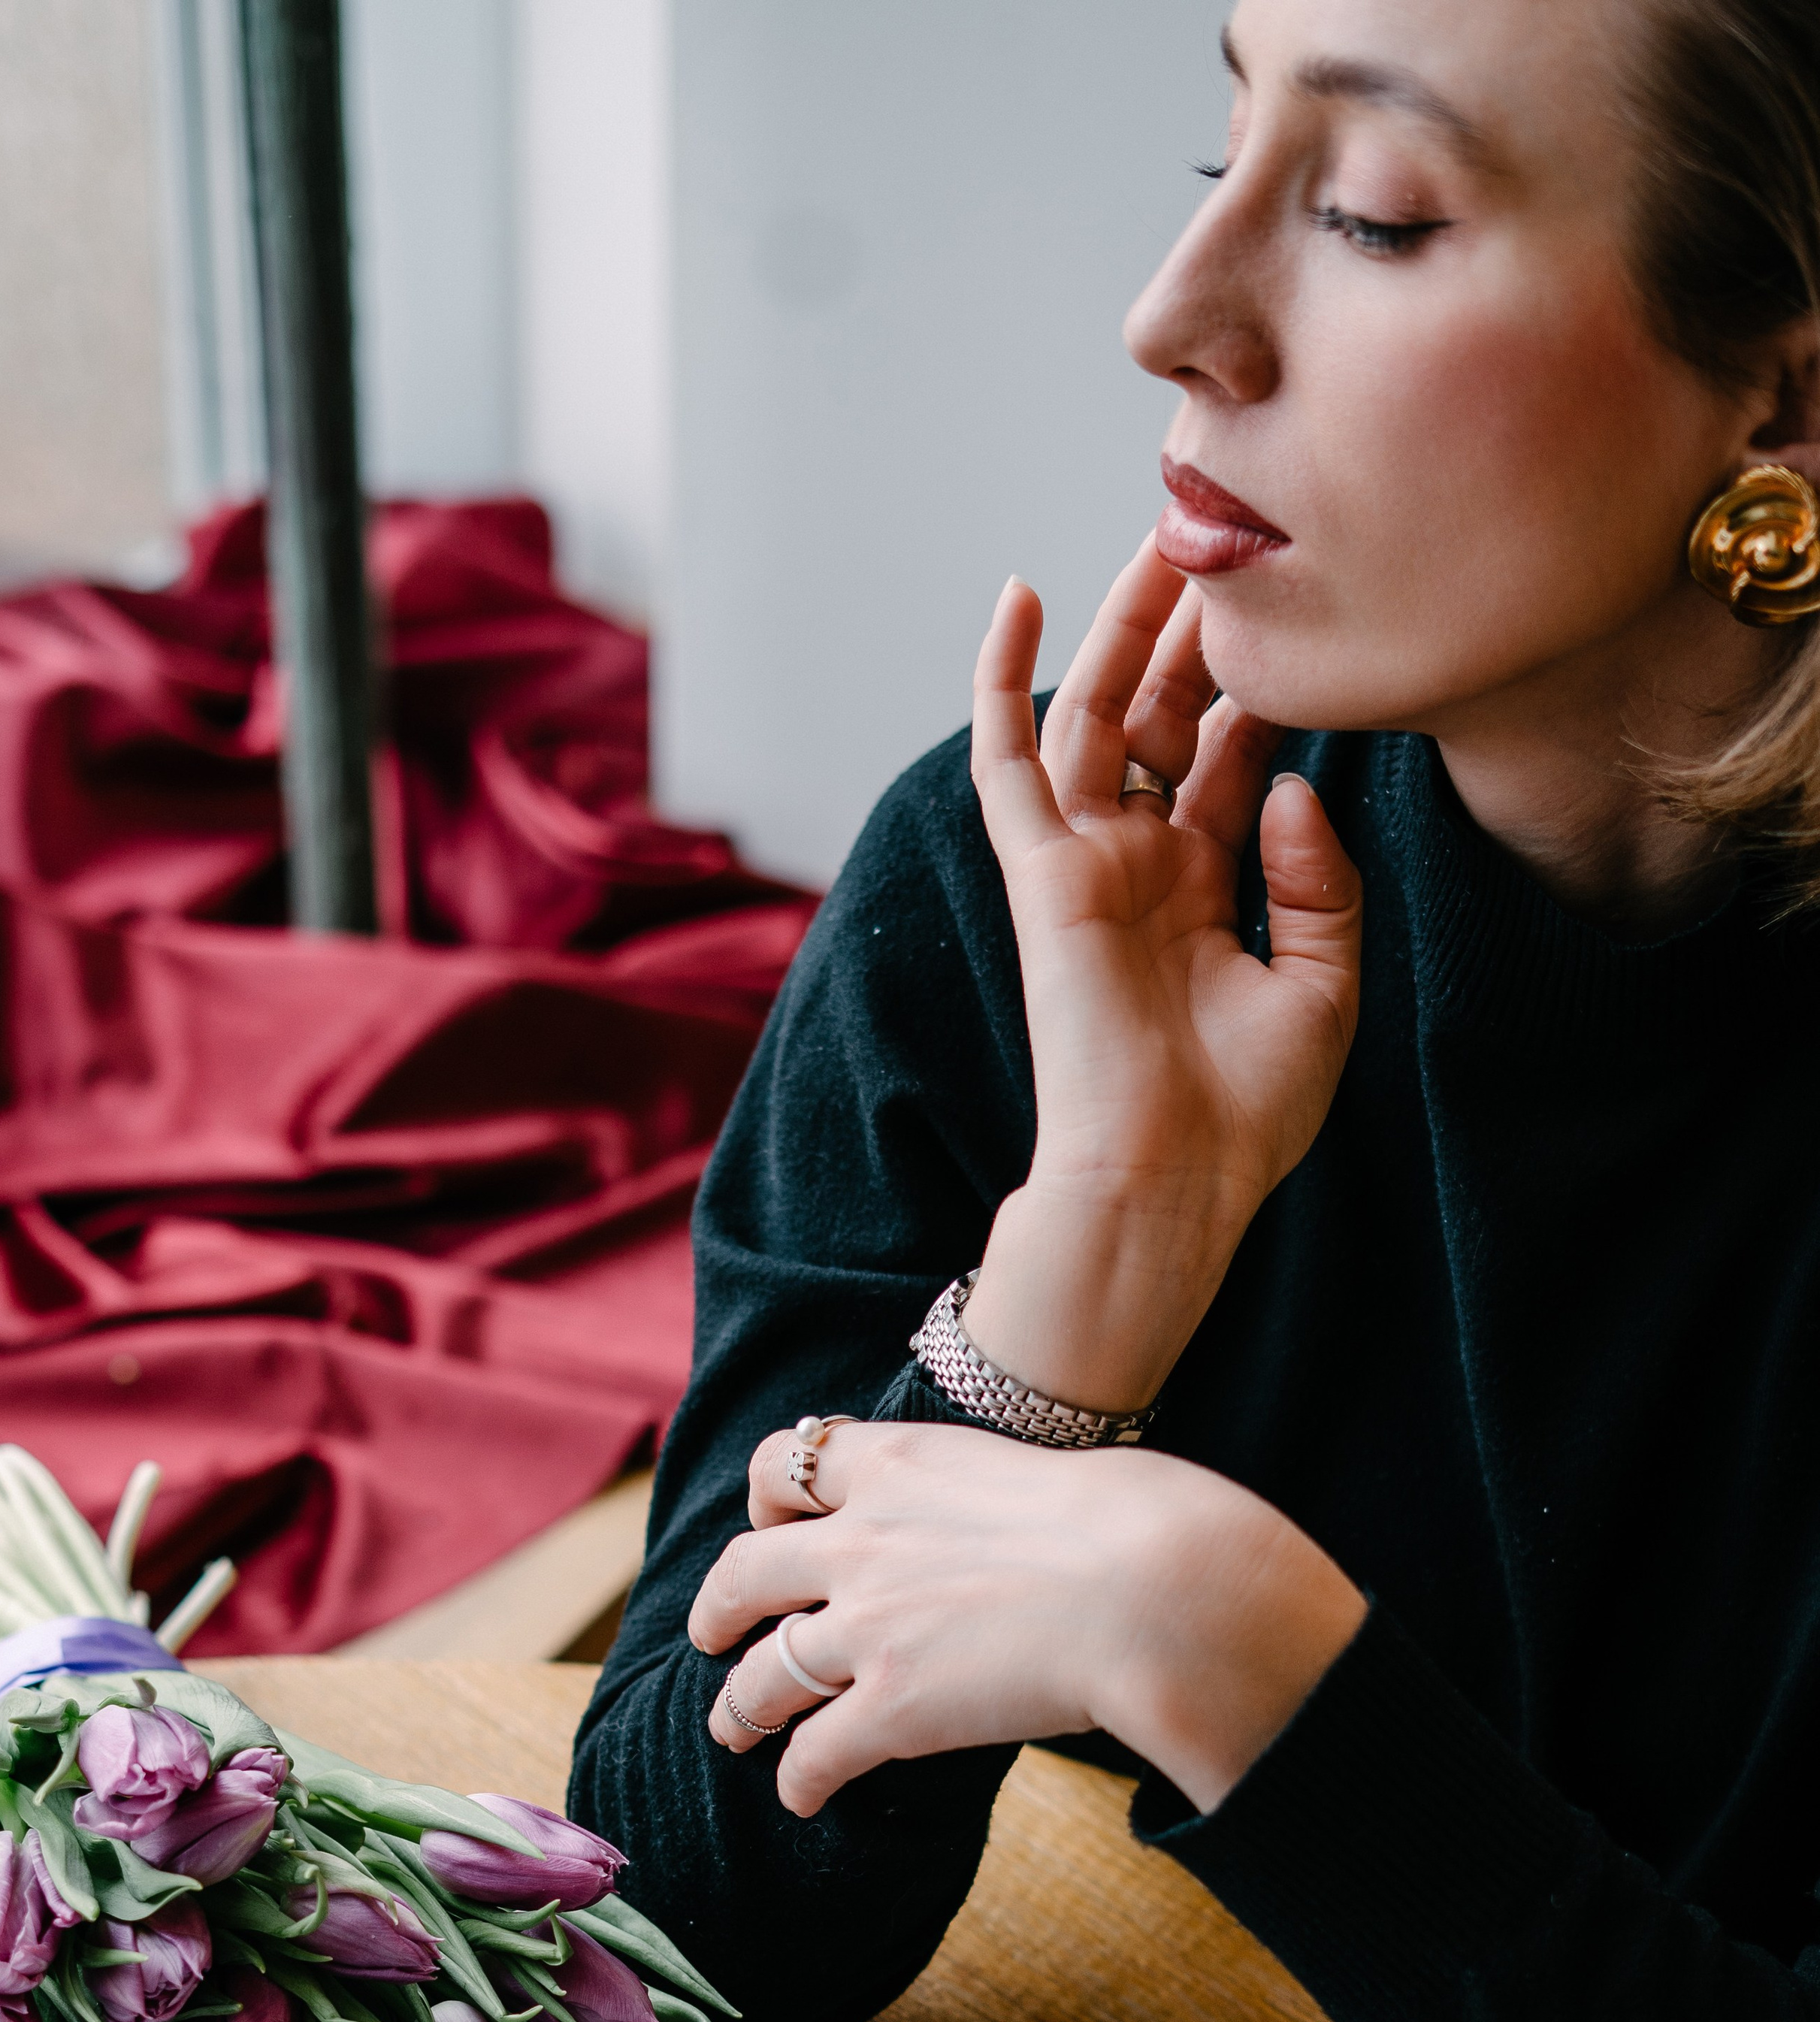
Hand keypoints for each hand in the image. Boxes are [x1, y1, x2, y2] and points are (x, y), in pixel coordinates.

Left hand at [688, 1421, 1365, 1819]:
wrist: (1152, 1586)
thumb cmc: (1135, 1525)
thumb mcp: (1037, 1472)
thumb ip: (987, 1498)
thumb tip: (1019, 1528)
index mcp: (901, 1466)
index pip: (790, 1461)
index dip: (767, 1498)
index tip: (773, 1522)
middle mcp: (862, 1541)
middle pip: (746, 1571)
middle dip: (719, 1607)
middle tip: (711, 1632)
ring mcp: (867, 1627)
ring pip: (760, 1672)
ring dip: (738, 1707)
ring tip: (731, 1727)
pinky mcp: (890, 1708)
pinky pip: (813, 1754)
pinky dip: (798, 1780)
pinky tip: (801, 1796)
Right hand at [963, 543, 1361, 1413]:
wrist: (1170, 1182)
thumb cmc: (1243, 1115)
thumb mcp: (1323, 988)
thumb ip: (1319, 882)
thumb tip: (1288, 785)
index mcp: (1202, 889)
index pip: (1228, 757)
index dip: (1260, 684)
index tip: (1299, 607)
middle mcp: (1140, 864)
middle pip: (1163, 716)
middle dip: (1194, 629)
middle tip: (1227, 533)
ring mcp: (1085, 865)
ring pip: (1096, 712)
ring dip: (1124, 625)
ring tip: (1160, 534)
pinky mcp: (1040, 875)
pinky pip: (1008, 759)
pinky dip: (1003, 677)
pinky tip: (1019, 594)